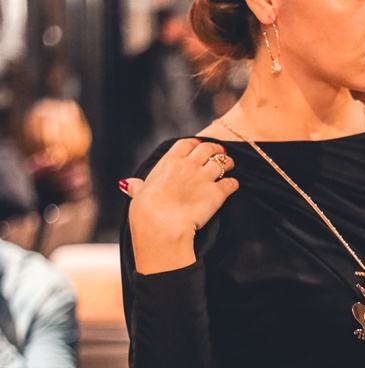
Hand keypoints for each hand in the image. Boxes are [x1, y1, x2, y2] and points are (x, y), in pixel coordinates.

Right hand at [121, 138, 238, 271]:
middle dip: (215, 149)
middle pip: (208, 148)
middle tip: (220, 153)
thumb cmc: (146, 210)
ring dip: (228, 164)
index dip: (195, 144)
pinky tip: (233, 186)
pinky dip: (233, 184)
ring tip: (231, 166)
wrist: (162, 224)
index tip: (199, 146)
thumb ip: (137, 186)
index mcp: (170, 161)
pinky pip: (231, 183)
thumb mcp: (139, 193)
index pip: (187, 144)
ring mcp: (204, 178)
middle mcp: (189, 165)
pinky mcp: (217, 193)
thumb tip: (127, 184)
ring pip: (223, 163)